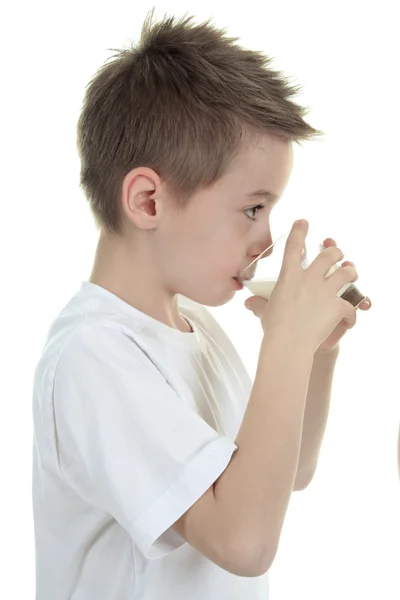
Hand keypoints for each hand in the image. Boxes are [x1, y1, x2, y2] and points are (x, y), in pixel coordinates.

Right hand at [243, 220, 368, 353]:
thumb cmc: (274, 328)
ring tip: (351, 274)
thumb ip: (258, 304)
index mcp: (289, 276)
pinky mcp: (337, 306)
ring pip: (346, 273)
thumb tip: (249, 302)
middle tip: (338, 254)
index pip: (294, 245)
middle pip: (329, 256)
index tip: (303, 222)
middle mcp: (309, 279)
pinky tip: (348, 318)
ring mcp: (325, 291)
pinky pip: (351, 305)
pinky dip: (352, 312)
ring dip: (351, 272)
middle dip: (336, 252)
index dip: (299, 231)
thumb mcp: (264, 312)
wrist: (289, 343)